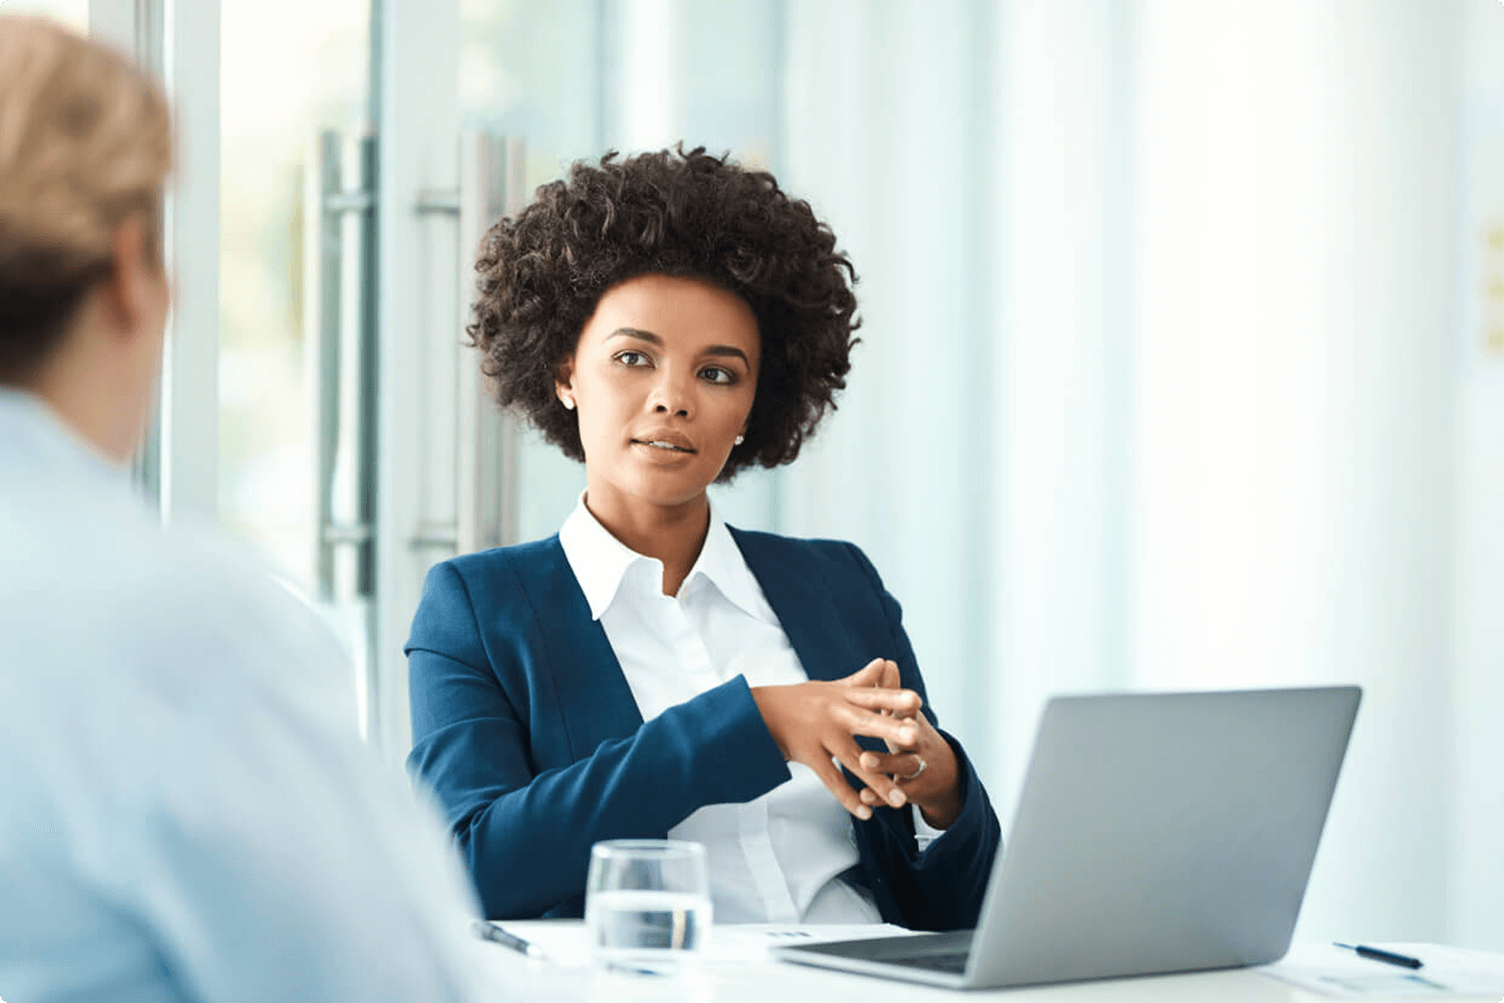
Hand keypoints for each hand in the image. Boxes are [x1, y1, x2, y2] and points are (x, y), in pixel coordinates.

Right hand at [751, 658, 923, 819]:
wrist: (758, 711)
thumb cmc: (799, 699)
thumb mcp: (831, 687)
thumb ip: (861, 679)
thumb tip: (884, 662)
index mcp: (843, 695)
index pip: (873, 696)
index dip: (895, 698)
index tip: (917, 701)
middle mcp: (834, 713)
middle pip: (867, 723)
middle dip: (891, 730)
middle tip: (916, 737)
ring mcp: (821, 735)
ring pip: (853, 760)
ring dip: (878, 781)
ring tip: (901, 800)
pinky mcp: (809, 754)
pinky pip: (831, 779)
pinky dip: (849, 797)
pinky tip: (867, 813)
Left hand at [854, 661, 963, 828]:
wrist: (943, 773)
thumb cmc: (913, 737)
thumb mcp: (905, 715)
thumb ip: (892, 692)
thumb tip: (886, 661)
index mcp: (913, 722)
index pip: (908, 710)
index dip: (905, 703)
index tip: (903, 696)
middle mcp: (919, 743)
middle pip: (908, 738)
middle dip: (897, 733)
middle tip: (887, 727)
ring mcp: (917, 767)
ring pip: (902, 766)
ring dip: (884, 764)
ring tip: (864, 761)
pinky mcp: (912, 789)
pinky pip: (894, 792)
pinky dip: (880, 796)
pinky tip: (864, 798)